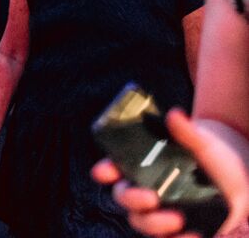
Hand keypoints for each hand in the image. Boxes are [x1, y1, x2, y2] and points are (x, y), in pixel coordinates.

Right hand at [92, 110, 248, 236]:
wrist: (238, 178)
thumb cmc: (213, 157)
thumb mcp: (202, 142)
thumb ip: (187, 131)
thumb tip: (175, 115)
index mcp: (141, 165)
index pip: (112, 168)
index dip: (105, 170)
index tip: (105, 171)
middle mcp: (144, 188)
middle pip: (124, 197)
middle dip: (132, 199)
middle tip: (151, 198)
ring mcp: (158, 211)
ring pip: (141, 222)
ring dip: (153, 223)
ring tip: (177, 219)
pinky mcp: (176, 230)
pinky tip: (190, 234)